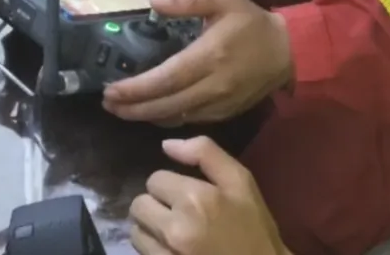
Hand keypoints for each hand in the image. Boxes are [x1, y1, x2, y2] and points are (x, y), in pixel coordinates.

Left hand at [103, 0, 291, 124]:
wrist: (289, 51)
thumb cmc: (252, 22)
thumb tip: (152, 2)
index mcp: (210, 55)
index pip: (166, 78)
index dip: (136, 89)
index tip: (111, 90)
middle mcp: (214, 85)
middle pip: (166, 104)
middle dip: (133, 107)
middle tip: (107, 104)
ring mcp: (221, 103)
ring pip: (177, 117)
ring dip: (146, 116)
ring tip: (121, 110)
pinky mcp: (226, 113)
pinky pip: (191, 120)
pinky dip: (168, 119)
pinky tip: (151, 113)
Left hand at [130, 137, 289, 254]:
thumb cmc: (253, 227)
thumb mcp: (241, 182)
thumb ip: (205, 153)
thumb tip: (167, 145)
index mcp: (195, 198)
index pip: (155, 179)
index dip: (170, 185)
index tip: (186, 195)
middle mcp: (176, 227)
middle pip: (139, 205)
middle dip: (155, 205)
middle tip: (176, 213)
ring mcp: (166, 254)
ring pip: (136, 231)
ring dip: (150, 228)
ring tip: (173, 233)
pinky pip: (141, 252)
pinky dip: (152, 249)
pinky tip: (172, 249)